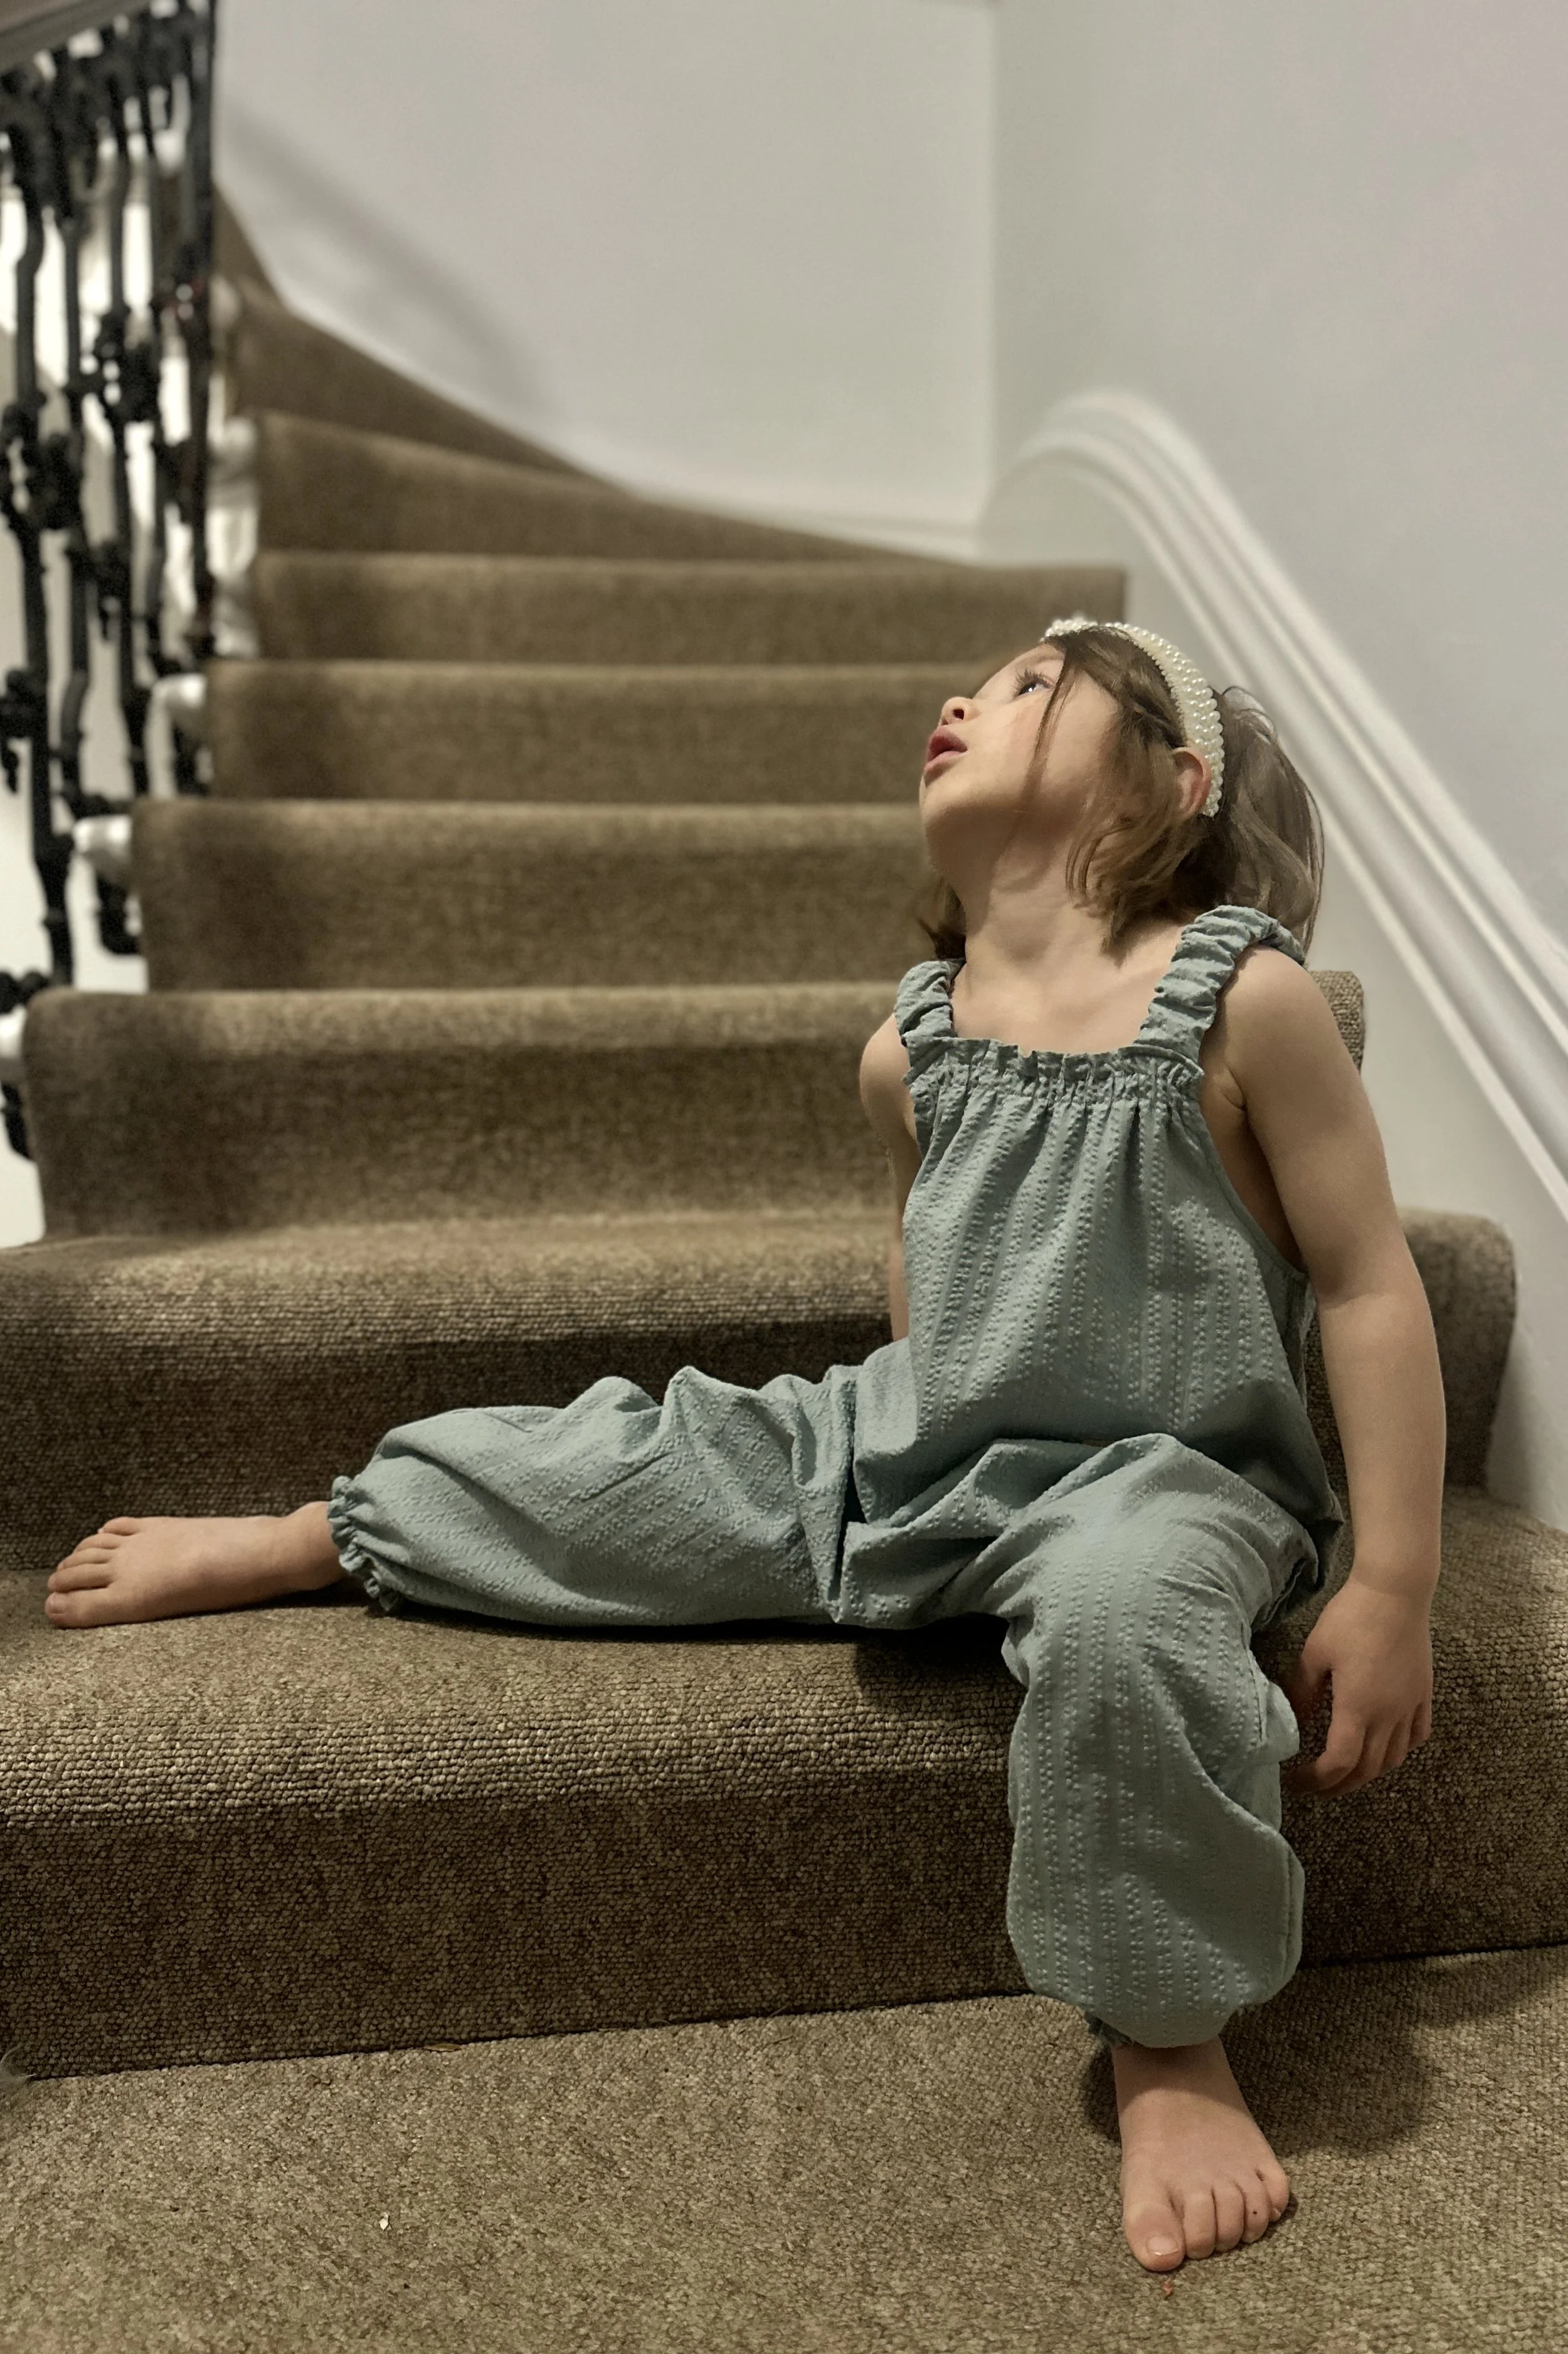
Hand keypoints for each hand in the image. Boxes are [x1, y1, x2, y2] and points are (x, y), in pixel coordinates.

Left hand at [1279, 1577, 1433, 1795]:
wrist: (1395, 1591)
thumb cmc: (1350, 1618)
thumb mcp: (1315, 1654)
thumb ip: (1303, 1693)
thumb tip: (1293, 1724)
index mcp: (1358, 1708)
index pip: (1340, 1763)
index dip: (1317, 1780)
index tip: (1297, 1779)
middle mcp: (1389, 1715)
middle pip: (1367, 1770)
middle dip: (1339, 1786)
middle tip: (1316, 1787)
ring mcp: (1411, 1706)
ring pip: (1394, 1758)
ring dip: (1369, 1773)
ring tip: (1346, 1771)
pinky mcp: (1423, 1694)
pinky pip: (1417, 1736)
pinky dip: (1400, 1750)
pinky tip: (1386, 1746)